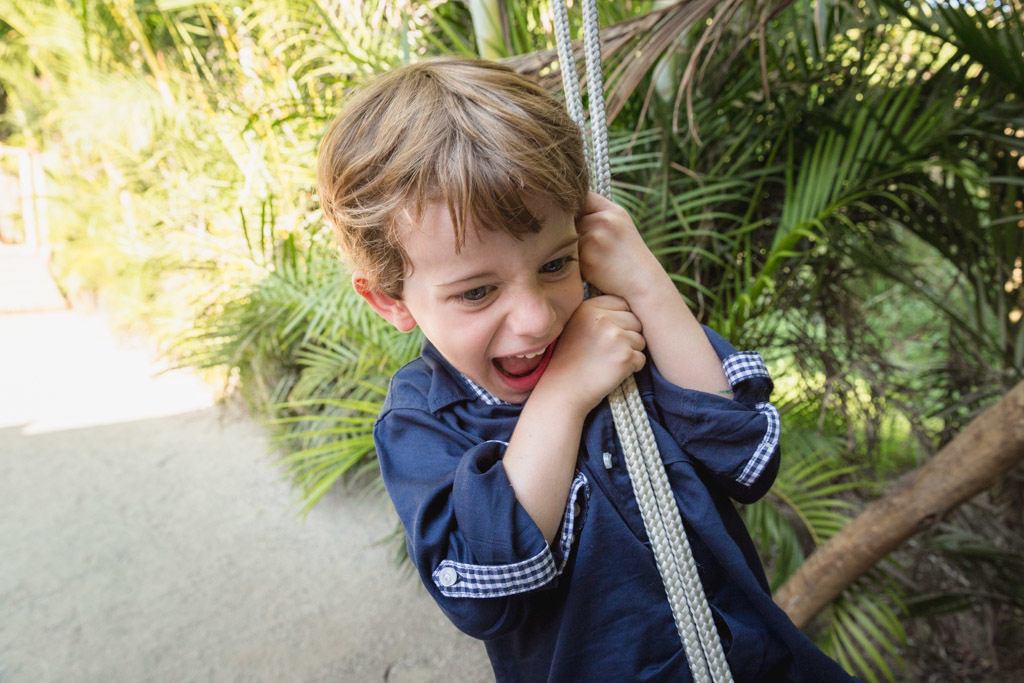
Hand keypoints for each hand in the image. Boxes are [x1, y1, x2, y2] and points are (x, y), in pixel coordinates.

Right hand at [538, 295, 645, 412]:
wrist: (561, 392)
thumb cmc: (568, 362)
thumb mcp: (575, 326)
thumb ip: (597, 312)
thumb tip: (629, 305)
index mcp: (588, 308)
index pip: (622, 303)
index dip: (619, 320)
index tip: (606, 336)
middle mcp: (601, 318)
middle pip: (635, 320)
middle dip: (627, 336)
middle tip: (606, 352)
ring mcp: (614, 337)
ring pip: (641, 339)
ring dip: (630, 352)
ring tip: (607, 362)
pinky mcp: (625, 356)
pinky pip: (641, 358)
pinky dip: (632, 368)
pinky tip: (612, 372)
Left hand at [577, 192, 665, 304]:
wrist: (643, 284)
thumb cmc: (629, 257)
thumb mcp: (620, 227)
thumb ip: (597, 216)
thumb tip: (565, 212)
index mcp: (613, 211)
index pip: (583, 197)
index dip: (575, 206)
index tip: (578, 218)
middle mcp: (603, 220)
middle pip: (571, 219)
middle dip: (574, 231)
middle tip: (594, 247)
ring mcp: (594, 238)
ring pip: (568, 238)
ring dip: (574, 248)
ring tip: (597, 259)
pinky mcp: (586, 258)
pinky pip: (569, 256)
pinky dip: (577, 263)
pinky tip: (594, 269)